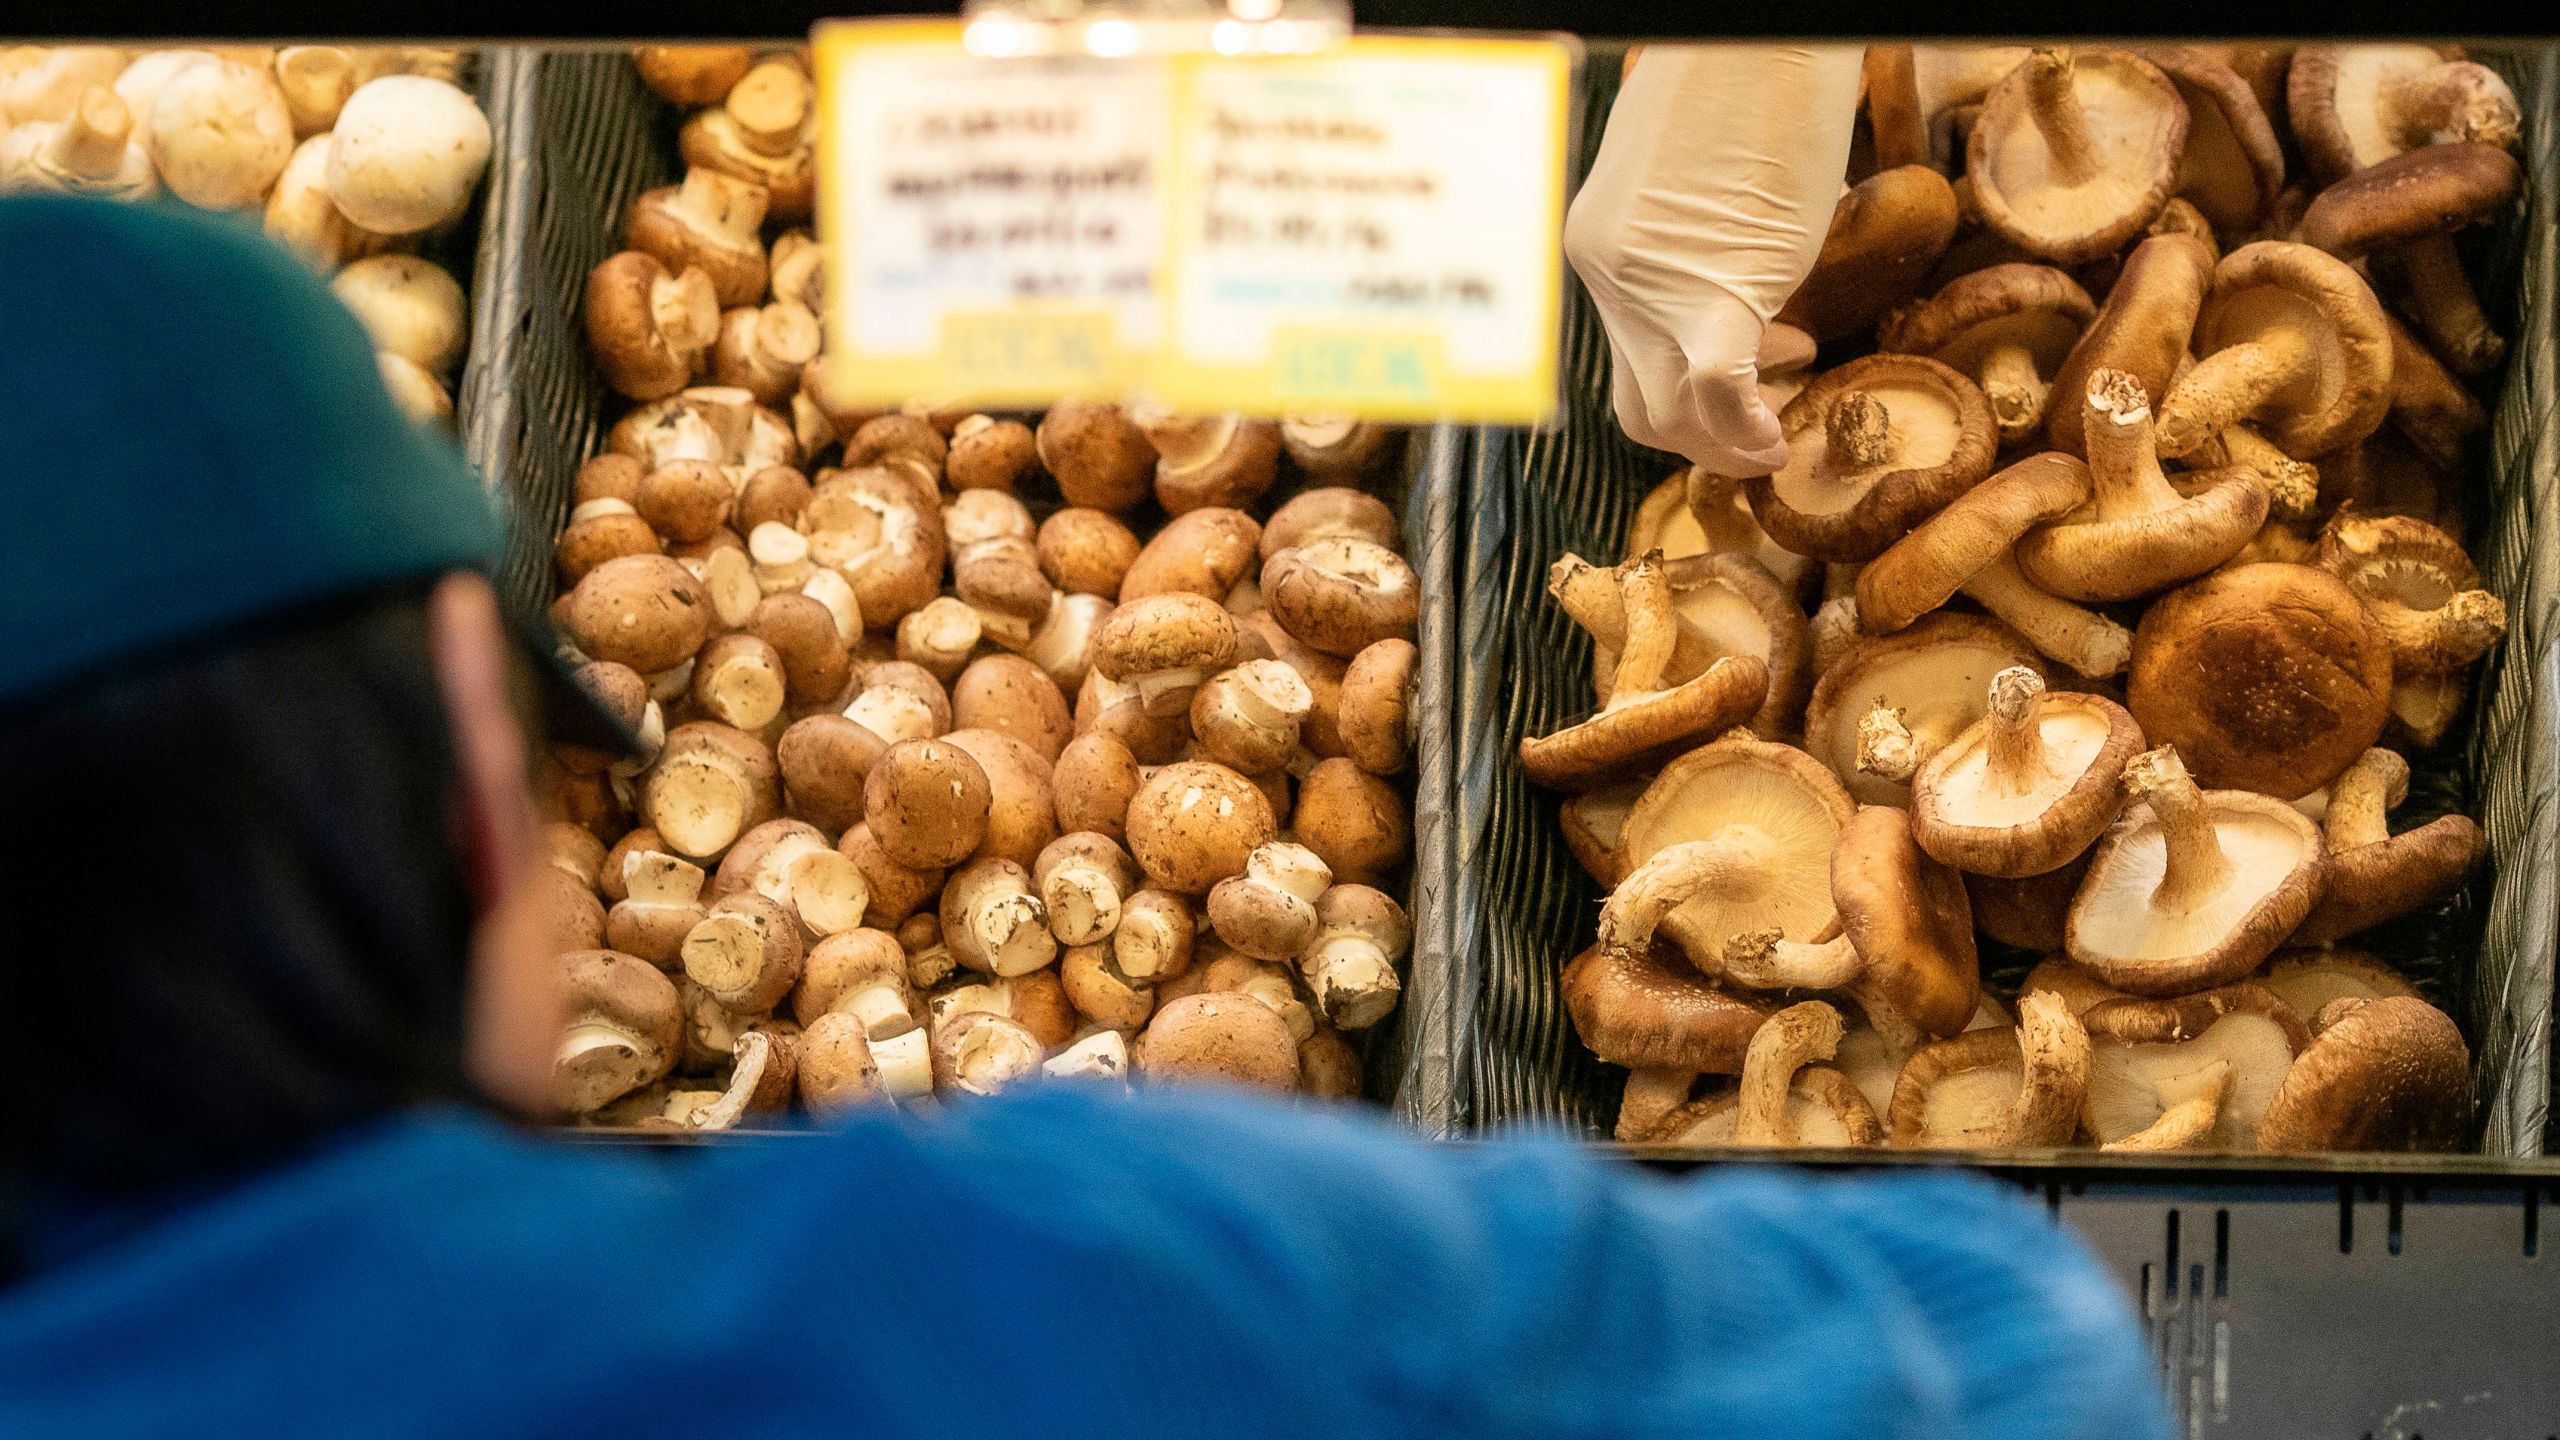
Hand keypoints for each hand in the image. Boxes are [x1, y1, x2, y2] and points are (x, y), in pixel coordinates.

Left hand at [1563, 45, 1862, 475]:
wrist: (1764, 41)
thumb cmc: (1737, 85)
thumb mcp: (1683, 174)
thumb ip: (1685, 237)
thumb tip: (1728, 275)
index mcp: (1597, 249)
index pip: (1631, 356)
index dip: (1694, 384)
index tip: (1767, 357)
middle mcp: (1609, 277)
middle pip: (1639, 404)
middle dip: (1701, 438)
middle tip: (1759, 434)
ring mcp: (1654, 288)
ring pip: (1672, 411)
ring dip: (1727, 443)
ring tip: (1775, 438)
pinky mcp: (1717, 286)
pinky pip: (1717, 385)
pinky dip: (1745, 429)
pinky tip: (1778, 440)